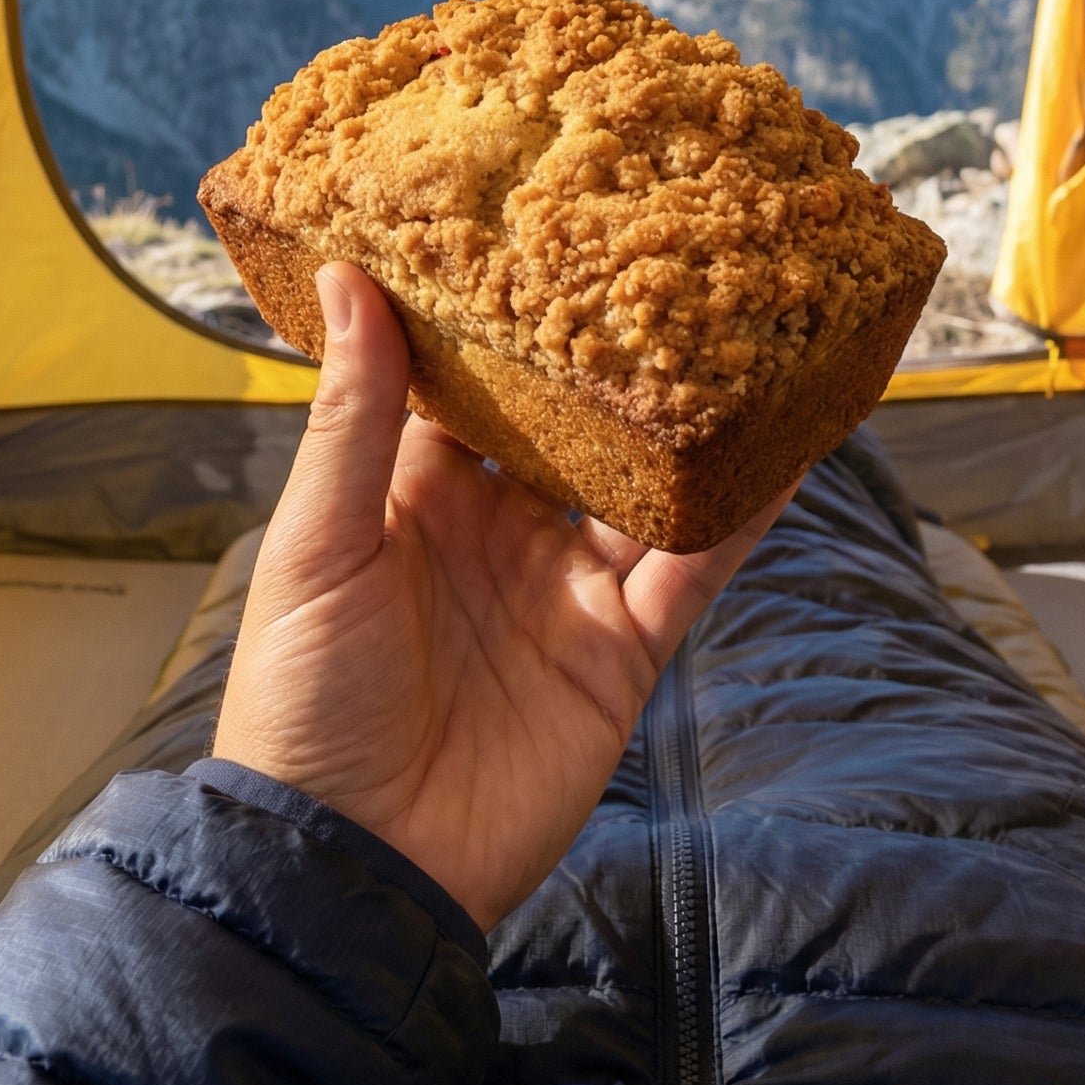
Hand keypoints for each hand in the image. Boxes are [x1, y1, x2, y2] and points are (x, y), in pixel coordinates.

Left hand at [214, 264, 787, 928]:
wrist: (351, 865)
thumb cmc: (300, 704)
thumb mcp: (315, 546)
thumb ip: (353, 417)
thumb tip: (344, 275)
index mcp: (413, 493)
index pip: (470, 378)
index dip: (502, 309)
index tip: (537, 219)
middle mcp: (499, 526)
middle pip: (572, 420)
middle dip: (615, 350)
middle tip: (669, 250)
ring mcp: (566, 588)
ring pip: (646, 483)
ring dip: (692, 418)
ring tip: (751, 327)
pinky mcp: (621, 652)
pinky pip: (693, 568)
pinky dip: (740, 514)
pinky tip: (784, 448)